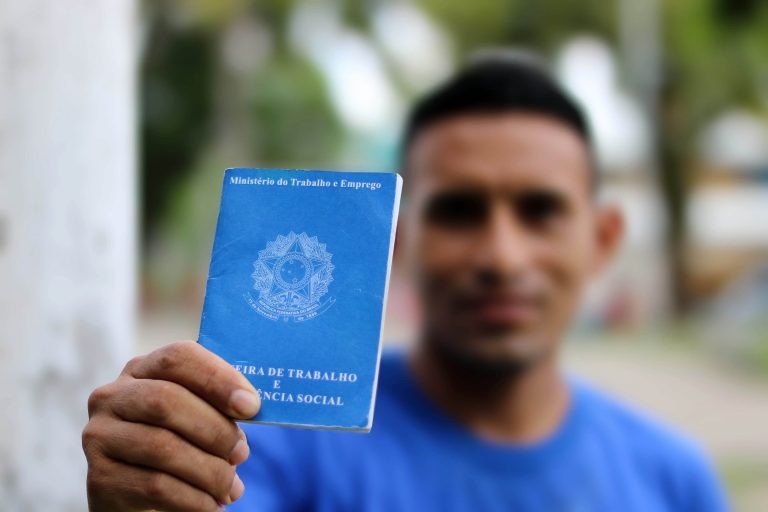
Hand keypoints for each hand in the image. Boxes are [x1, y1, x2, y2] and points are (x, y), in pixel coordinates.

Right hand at [82, 341, 260, 510]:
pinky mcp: (98, 477)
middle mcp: (112, 396)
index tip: (251, 406)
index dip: (217, 378)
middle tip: (242, 454)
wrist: (136, 495)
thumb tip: (249, 406)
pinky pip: (154, 487)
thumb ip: (216, 405)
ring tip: (230, 487)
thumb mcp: (194, 416)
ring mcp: (100, 436)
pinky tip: (211, 506)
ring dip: (209, 471)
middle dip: (215, 430)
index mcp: (142, 370)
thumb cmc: (178, 445)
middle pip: (166, 400)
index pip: (178, 357)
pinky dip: (193, 499)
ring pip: (162, 447)